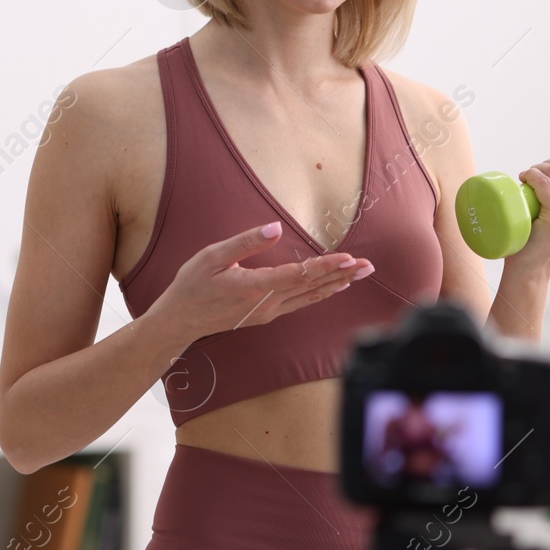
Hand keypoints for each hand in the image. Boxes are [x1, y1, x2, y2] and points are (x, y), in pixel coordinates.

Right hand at [149, 221, 372, 340]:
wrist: (180, 321)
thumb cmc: (192, 285)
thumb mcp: (212, 257)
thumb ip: (245, 242)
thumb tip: (276, 228)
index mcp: (255, 288)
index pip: (299, 275)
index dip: (325, 266)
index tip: (347, 258)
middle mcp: (267, 304)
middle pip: (312, 288)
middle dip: (342, 275)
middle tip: (368, 265)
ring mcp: (268, 312)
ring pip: (310, 298)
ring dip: (337, 285)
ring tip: (360, 274)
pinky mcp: (267, 315)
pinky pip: (301, 303)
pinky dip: (321, 293)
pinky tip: (334, 287)